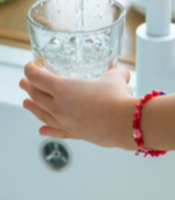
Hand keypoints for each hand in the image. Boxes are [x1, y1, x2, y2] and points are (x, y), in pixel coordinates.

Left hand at [20, 62, 137, 149]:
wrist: (126, 122)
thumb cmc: (117, 97)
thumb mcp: (116, 76)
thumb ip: (115, 72)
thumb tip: (121, 72)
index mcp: (64, 88)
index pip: (38, 77)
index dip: (31, 69)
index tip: (32, 65)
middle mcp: (60, 106)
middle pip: (36, 96)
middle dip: (28, 87)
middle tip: (24, 82)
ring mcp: (66, 122)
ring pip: (42, 114)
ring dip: (32, 107)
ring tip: (25, 104)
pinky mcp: (76, 133)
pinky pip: (57, 131)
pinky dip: (48, 130)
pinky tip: (41, 130)